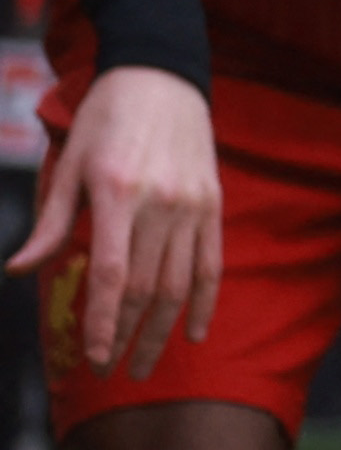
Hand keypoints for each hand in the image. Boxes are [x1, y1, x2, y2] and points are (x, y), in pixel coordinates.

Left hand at [9, 67, 219, 377]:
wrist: (163, 77)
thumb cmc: (106, 121)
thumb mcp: (68, 166)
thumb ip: (51, 224)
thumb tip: (17, 270)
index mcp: (119, 194)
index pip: (111, 274)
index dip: (102, 322)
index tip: (94, 358)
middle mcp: (162, 203)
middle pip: (146, 287)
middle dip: (128, 337)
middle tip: (111, 372)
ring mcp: (193, 205)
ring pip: (179, 283)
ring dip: (161, 330)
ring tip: (145, 364)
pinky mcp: (212, 203)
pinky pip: (211, 263)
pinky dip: (204, 302)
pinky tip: (193, 332)